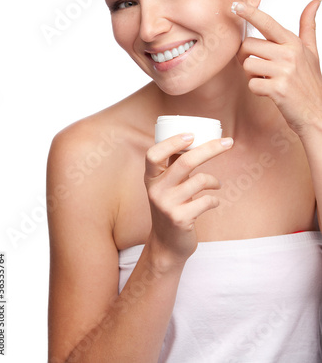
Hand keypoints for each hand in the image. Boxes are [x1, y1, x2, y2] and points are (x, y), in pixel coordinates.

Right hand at [144, 134, 233, 266]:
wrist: (166, 244)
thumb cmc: (171, 207)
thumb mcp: (166, 185)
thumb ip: (173, 164)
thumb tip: (193, 138)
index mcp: (151, 178)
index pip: (154, 154)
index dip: (172, 142)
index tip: (191, 134)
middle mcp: (156, 190)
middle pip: (185, 162)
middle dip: (210, 149)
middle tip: (228, 142)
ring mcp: (167, 205)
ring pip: (199, 180)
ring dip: (214, 181)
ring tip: (217, 184)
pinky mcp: (180, 219)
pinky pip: (206, 201)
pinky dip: (214, 200)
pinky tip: (213, 202)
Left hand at [234, 0, 321, 136]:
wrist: (317, 113)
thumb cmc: (310, 83)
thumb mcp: (311, 52)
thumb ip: (308, 27)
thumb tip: (315, 2)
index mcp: (293, 43)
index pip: (268, 23)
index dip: (250, 13)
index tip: (236, 5)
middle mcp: (289, 54)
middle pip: (248, 45)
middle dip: (247, 57)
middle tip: (258, 67)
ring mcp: (284, 72)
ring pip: (247, 64)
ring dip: (251, 75)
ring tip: (267, 79)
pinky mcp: (278, 89)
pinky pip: (251, 83)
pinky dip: (256, 89)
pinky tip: (269, 91)